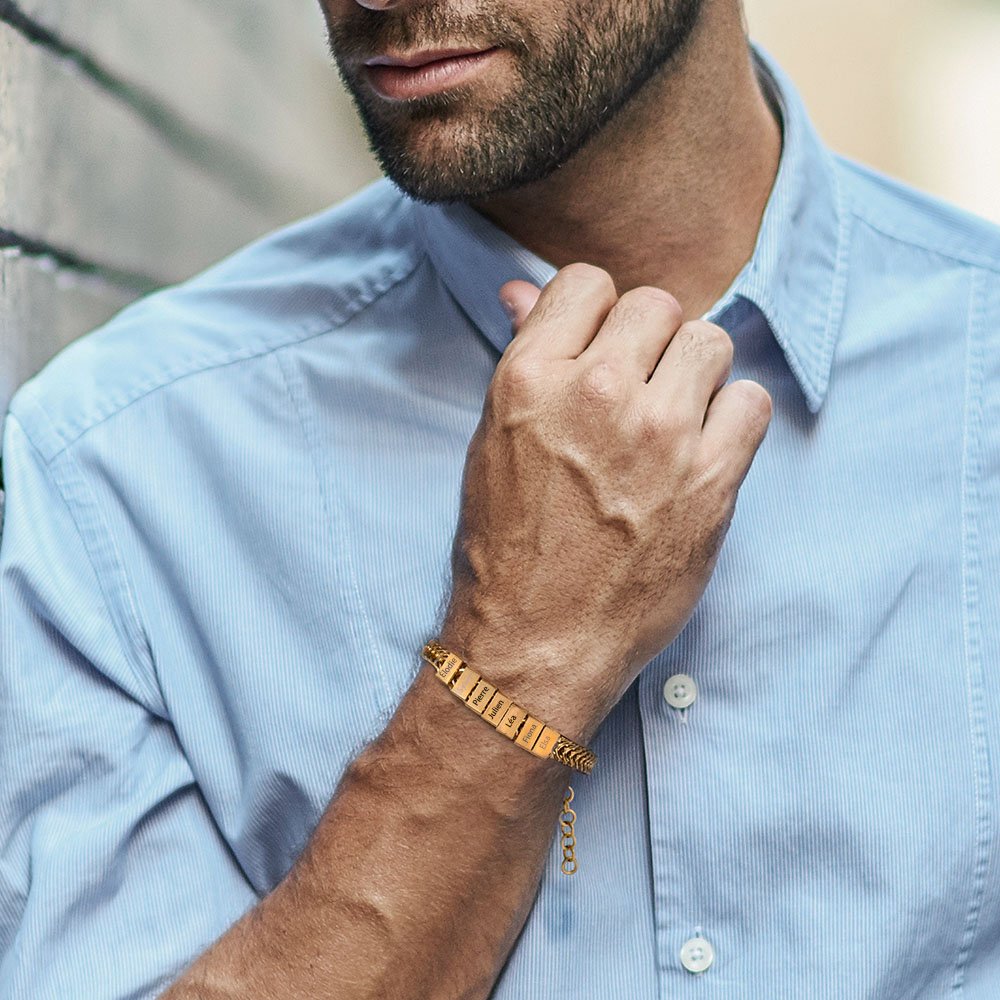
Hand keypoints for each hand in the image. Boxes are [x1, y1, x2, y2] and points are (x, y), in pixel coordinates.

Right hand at [441, 264, 771, 738]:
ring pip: (710, 344)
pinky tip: (705, 453)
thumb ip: (523, 356)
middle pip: (657, 306)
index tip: (603, 351)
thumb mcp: (495, 440)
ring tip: (672, 426)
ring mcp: (659, 433)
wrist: (536, 639)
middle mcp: (597, 391)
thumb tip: (523, 290)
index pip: (587, 283)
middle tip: (637, 395)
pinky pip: (752, 402)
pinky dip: (734, 421)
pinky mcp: (711, 478)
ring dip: (695, 378)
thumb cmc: (507, 545)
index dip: (598, 316)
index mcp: (530, 376)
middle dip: (648, 344)